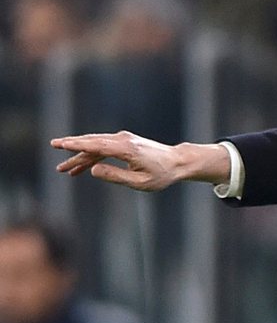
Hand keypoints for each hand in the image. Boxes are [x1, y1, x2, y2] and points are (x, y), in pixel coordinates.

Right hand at [51, 131, 229, 190]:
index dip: (76, 144)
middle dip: (72, 147)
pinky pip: (103, 149)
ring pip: (96, 146)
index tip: (60, 144)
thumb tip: (92, 170)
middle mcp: (124, 140)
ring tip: (63, 169)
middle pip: (92, 142)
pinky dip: (91, 157)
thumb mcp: (140, 182)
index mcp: (127, 149)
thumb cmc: (162, 175)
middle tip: (53, 148)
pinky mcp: (125, 143)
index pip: (96, 145)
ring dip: (79, 156)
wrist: (178, 162)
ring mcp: (124, 140)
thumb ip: (115, 176)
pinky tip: (80, 169)